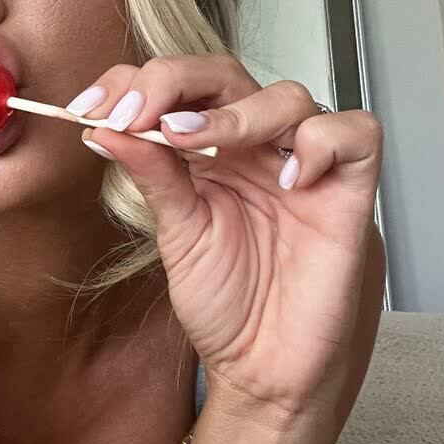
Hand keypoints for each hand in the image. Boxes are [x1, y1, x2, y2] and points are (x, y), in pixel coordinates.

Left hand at [77, 55, 385, 443]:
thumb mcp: (176, 232)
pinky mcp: (349, 191)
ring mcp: (304, 165)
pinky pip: (355, 134)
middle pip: (225, 74)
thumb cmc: (227, 304)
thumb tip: (102, 126)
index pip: (178, 86)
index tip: (88, 110)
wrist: (262, 369)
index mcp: (210, 151)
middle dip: (171, 82)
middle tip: (132, 114)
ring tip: (188, 140)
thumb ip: (150, 175)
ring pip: (286, 95)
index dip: (133, 83)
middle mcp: (257, 148)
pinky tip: (288, 177)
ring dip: (232, 112)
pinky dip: (320, 142)